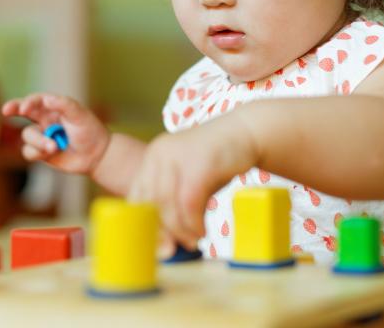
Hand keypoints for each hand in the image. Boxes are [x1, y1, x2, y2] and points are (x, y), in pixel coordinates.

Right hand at [1, 93, 109, 174]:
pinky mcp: (40, 152)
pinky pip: (29, 151)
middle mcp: (45, 120)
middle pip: (22, 111)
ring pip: (27, 136)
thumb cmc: (90, 131)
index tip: (24, 108)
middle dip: (13, 108)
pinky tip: (52, 152)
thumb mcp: (80, 115)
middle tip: (6, 110)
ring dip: (39, 141)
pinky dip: (38, 152)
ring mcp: (41, 136)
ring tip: (55, 146)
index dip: (27, 102)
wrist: (96, 155)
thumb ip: (64, 105)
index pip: (36, 100)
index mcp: (54, 107)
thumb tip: (46, 99)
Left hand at [127, 109, 258, 249]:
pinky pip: (188, 202)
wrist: (246, 132)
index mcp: (153, 157)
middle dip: (160, 232)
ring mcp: (177, 155)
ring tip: (193, 240)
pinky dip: (193, 223)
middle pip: (149, 203)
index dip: (145, 225)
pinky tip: (202, 231)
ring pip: (167, 204)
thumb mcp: (189, 180)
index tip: (157, 246)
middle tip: (173, 250)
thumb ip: (176, 205)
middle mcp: (160, 153)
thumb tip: (167, 244)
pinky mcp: (198, 162)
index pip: (137, 197)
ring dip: (179, 230)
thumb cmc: (217, 161)